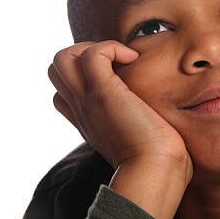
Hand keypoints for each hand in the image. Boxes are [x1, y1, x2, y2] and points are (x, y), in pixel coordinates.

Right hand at [47, 40, 192, 180]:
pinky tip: (133, 59)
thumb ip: (142, 128)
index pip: (65, 92)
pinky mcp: (102, 91)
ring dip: (93, 48)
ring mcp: (88, 100)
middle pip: (57, 71)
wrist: (155, 171)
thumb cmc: (159, 163)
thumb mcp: (142, 142)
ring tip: (123, 60)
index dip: (85, 77)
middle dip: (83, 55)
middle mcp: (82, 109)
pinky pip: (91, 54)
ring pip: (63, 58)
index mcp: (89, 121)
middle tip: (118, 64)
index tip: (118, 78)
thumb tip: (162, 127)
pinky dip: (111, 47)